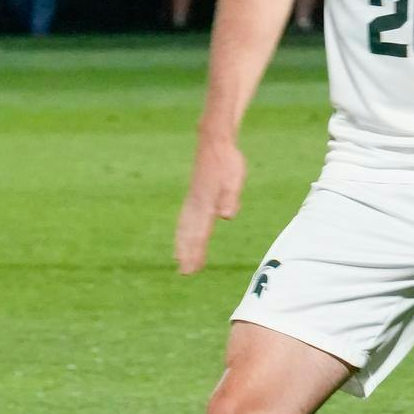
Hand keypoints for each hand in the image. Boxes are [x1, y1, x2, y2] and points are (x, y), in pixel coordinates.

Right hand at [174, 134, 245, 274]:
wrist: (214, 141)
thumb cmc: (226, 161)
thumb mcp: (234, 179)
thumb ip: (230, 198)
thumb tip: (226, 216)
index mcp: (205, 203)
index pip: (199, 233)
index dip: (195, 252)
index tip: (191, 268)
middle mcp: (195, 204)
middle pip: (189, 233)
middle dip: (187, 253)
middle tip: (185, 272)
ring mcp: (193, 200)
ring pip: (185, 227)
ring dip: (183, 244)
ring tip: (179, 260)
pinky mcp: (194, 196)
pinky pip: (186, 218)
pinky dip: (183, 231)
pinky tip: (183, 237)